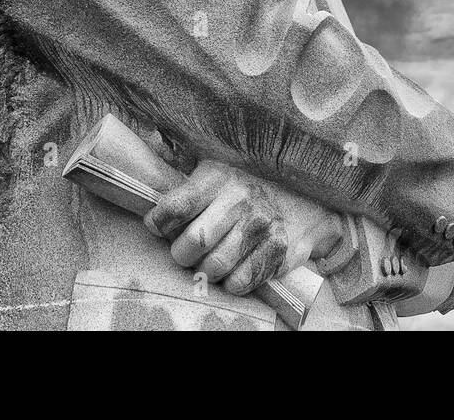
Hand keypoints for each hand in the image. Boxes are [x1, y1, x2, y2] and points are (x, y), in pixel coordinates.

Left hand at [145, 160, 344, 295]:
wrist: (304, 193)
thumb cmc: (244, 186)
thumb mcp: (214, 171)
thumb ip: (183, 183)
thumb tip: (150, 194)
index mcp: (219, 177)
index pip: (177, 205)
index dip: (159, 222)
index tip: (157, 226)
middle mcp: (241, 199)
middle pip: (193, 242)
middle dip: (181, 254)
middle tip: (184, 252)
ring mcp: (262, 225)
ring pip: (215, 265)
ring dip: (205, 270)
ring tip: (207, 262)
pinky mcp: (279, 250)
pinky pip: (241, 281)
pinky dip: (230, 282)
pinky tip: (232, 270)